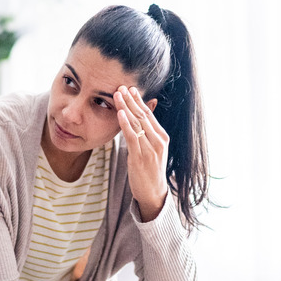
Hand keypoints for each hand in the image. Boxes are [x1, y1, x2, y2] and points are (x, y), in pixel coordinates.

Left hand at [114, 85, 168, 221]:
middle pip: (143, 115)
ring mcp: (151, 148)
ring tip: (117, 94)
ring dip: (126, 107)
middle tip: (121, 86)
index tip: (130, 88)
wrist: (154, 194)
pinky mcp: (141, 157)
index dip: (139, 100)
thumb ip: (145, 135)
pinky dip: (126, 123)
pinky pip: (132, 136)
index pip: (149, 114)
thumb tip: (138, 120)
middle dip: (131, 100)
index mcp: (162, 137)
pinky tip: (120, 112)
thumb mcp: (150, 150)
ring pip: (137, 123)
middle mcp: (158, 140)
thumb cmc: (149, 171)